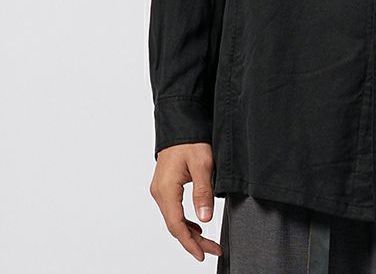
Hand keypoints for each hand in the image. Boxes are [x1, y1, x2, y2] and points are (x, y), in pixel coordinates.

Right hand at [149, 142, 222, 261]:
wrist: (181, 124)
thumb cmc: (191, 141)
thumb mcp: (203, 165)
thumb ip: (203, 192)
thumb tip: (205, 219)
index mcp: (166, 190)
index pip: (176, 225)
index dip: (190, 242)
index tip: (203, 254)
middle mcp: (159, 193)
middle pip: (175, 226)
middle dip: (193, 241)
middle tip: (213, 250)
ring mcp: (160, 190)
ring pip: (174, 219)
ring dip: (190, 232)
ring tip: (208, 242)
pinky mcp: (165, 187)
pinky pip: (174, 210)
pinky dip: (185, 221)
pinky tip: (197, 225)